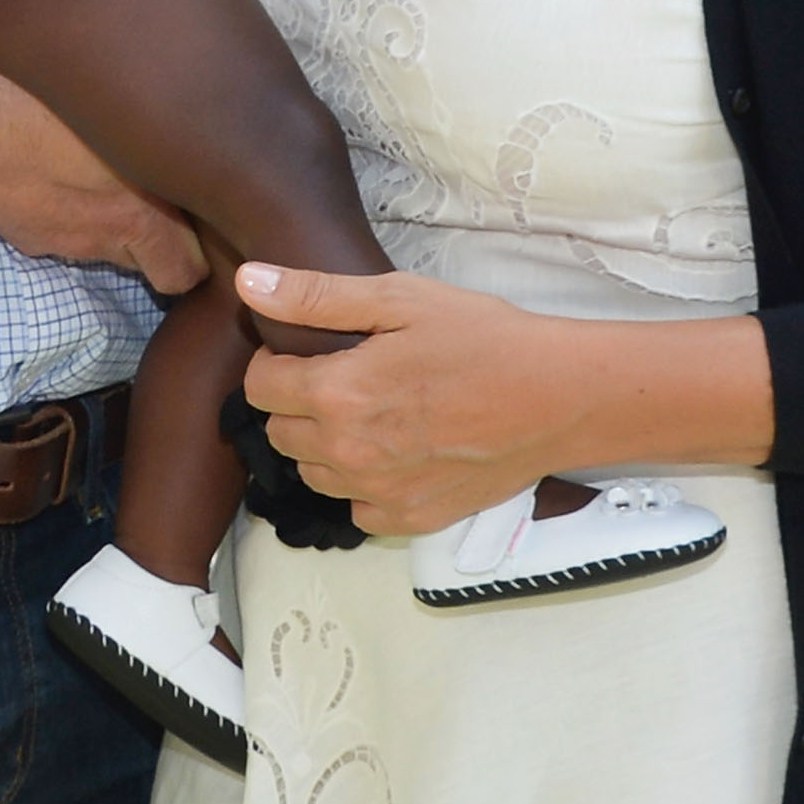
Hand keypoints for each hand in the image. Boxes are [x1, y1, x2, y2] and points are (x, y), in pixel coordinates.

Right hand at [0, 63, 205, 294]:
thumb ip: (161, 136)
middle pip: (159, 265)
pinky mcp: (29, 233)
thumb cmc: (31, 103)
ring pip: (115, 246)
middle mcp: (104, 240)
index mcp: (138, 216)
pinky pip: (73, 230)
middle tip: (175, 187)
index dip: (204, 251)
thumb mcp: (109, 109)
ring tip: (121, 170)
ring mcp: (62, 242)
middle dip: (171, 236)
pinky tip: (69, 169)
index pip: (188, 274)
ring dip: (125, 221)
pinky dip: (80, 211)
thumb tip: (203, 134)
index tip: (211, 212)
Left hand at [237, 264, 556, 532]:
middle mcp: (348, 453)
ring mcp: (378, 493)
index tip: (305, 347)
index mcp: (338, 394)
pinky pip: (356, 506)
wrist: (554, 398)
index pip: (259, 386)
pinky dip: (363, 481)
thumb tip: (248, 284)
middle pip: (280, 432)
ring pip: (313, 472)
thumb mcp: (398, 297)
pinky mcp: (409, 519)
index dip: (274, 359)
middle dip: (296, 401)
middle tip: (342, 372)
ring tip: (370, 409)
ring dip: (324, 444)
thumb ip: (315, 296)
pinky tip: (395, 448)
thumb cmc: (481, 338)